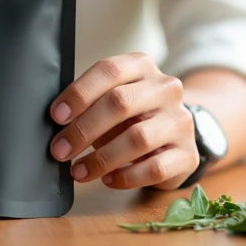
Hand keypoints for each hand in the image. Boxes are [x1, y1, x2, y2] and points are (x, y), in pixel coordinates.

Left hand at [49, 52, 197, 189]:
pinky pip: (155, 168)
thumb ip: (90, 103)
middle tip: (60, 150)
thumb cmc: (133, 114)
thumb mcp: (113, 98)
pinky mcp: (188, 153)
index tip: (57, 115)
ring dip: (101, 158)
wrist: (177, 133)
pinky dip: (126, 176)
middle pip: (120, 102)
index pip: (109, 70)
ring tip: (79, 171)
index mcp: (142, 65)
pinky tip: (108, 179)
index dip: (80, 93)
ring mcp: (180, 120)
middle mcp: (165, 87)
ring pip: (138, 138)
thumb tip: (58, 122)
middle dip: (84, 128)